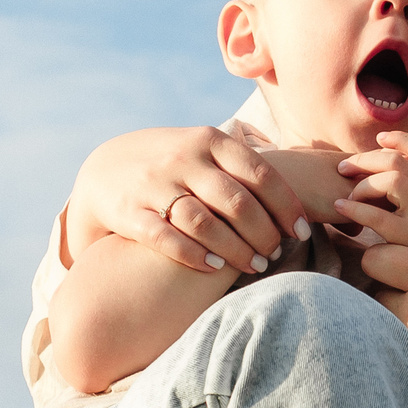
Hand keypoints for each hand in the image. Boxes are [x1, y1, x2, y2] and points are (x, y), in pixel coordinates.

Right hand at [68, 127, 310, 273]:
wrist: (105, 170)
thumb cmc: (175, 165)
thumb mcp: (205, 150)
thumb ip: (244, 165)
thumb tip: (302, 192)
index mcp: (210, 140)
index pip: (261, 174)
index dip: (287, 206)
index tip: (302, 231)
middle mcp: (184, 159)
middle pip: (237, 202)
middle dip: (264, 234)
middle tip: (277, 254)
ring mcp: (155, 184)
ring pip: (205, 222)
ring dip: (236, 249)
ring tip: (255, 266)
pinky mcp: (131, 211)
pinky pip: (166, 237)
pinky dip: (194, 254)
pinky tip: (213, 267)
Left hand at [333, 141, 407, 266]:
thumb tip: (405, 176)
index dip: (402, 139)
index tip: (380, 139)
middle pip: (400, 161)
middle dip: (366, 159)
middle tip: (344, 167)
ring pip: (392, 179)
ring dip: (363, 183)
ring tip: (348, 195)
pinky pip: (376, 215)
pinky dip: (353, 208)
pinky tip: (341, 209)